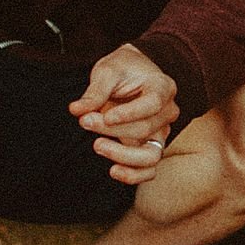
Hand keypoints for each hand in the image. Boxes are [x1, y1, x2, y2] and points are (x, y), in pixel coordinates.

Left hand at [70, 44, 178, 182]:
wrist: (131, 74)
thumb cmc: (122, 69)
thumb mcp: (107, 71)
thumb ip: (95, 91)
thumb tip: (77, 110)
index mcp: (162, 87)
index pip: (152, 104)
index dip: (129, 114)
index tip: (105, 116)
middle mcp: (167, 112)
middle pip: (145, 129)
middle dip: (111, 129)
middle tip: (85, 121)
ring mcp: (161, 133)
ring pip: (151, 155)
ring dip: (123, 155)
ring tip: (97, 145)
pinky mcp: (151, 147)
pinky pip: (149, 170)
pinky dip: (133, 175)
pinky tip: (113, 170)